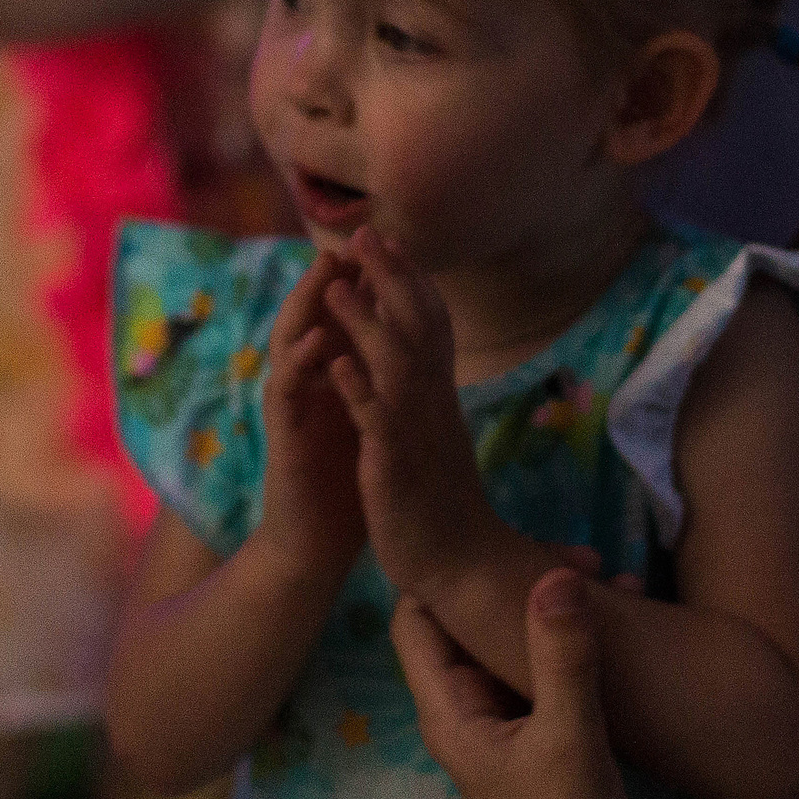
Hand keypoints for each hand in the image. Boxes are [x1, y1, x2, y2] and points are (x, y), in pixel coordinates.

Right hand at [254, 251, 367, 578]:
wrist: (320, 541)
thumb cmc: (347, 478)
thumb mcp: (370, 413)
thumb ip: (377, 374)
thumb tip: (405, 334)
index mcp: (332, 373)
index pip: (344, 314)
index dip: (363, 277)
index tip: (388, 240)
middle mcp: (309, 380)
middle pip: (313, 314)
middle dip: (331, 275)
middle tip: (350, 236)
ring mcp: (293, 402)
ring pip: (291, 339)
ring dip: (306, 303)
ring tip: (325, 268)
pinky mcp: (284, 431)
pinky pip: (289, 388)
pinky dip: (302, 361)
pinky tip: (320, 341)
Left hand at [324, 230, 497, 596]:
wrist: (461, 563)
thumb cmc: (442, 499)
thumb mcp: (435, 432)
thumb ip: (427, 389)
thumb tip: (421, 352)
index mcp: (439, 396)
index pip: (430, 324)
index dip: (410, 280)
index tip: (388, 240)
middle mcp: (434, 405)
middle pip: (418, 328)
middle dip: (391, 280)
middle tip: (365, 235)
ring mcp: (416, 434)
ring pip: (395, 367)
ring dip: (366, 325)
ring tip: (340, 288)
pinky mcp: (395, 468)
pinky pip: (377, 424)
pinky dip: (358, 392)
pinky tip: (337, 367)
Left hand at [392, 570, 638, 798]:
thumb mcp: (571, 738)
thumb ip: (562, 656)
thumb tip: (554, 574)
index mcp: (449, 708)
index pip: (415, 616)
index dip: (435, 567)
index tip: (482, 525)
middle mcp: (465, 709)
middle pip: (467, 621)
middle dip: (513, 579)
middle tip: (581, 554)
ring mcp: (502, 721)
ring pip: (512, 641)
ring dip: (552, 607)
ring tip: (614, 577)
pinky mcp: (538, 731)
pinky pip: (544, 667)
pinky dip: (573, 638)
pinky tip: (623, 614)